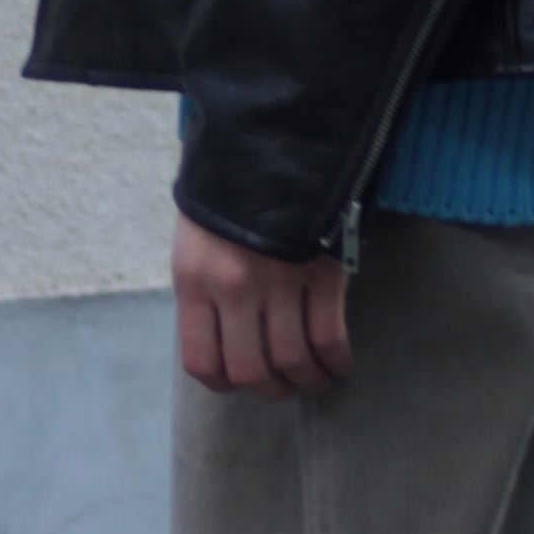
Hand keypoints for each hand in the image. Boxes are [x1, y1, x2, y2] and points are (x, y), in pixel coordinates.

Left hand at [173, 213, 353, 398]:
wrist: (271, 144)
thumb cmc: (227, 197)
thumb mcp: (196, 243)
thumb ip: (203, 293)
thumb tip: (222, 343)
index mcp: (195, 282)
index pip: (202, 362)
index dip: (223, 384)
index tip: (238, 382)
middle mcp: (234, 289)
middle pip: (251, 371)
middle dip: (270, 389)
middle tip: (282, 386)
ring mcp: (280, 282)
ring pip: (292, 360)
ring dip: (306, 381)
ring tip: (315, 380)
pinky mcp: (321, 272)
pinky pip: (329, 335)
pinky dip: (335, 360)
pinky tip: (337, 364)